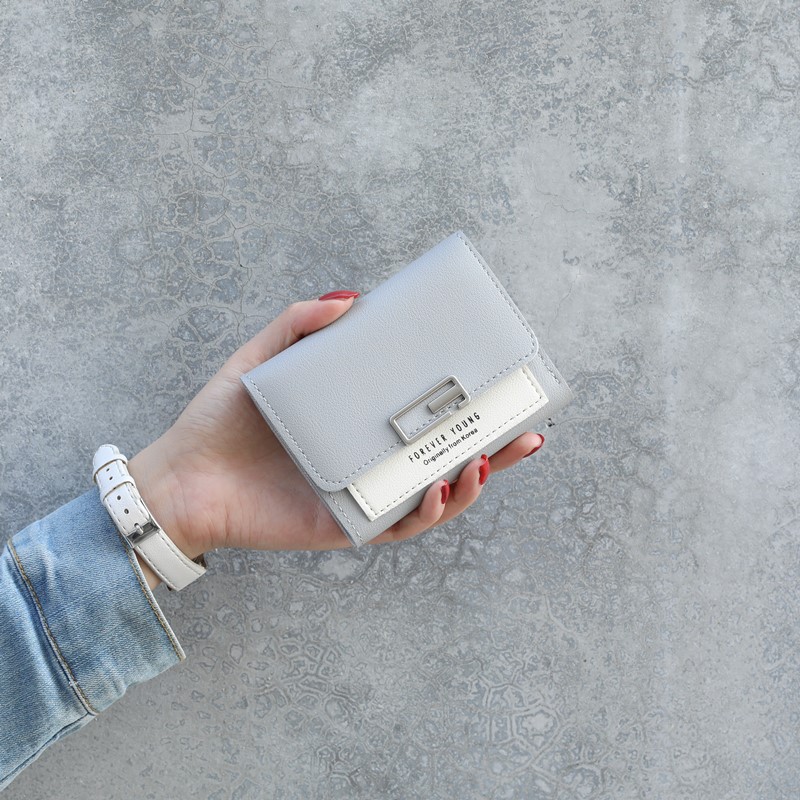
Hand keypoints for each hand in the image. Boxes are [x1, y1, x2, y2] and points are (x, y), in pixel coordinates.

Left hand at [127, 293, 545, 577]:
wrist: (183, 477)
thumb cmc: (221, 421)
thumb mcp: (261, 359)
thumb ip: (299, 324)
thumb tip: (351, 300)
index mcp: (362, 423)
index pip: (426, 414)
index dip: (470, 405)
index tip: (503, 385)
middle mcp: (372, 460)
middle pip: (446, 457)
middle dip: (495, 449)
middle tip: (528, 430)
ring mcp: (364, 494)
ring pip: (436, 496)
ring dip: (471, 483)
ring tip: (483, 459)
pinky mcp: (348, 525)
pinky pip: (399, 525)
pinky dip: (427, 510)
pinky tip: (437, 485)